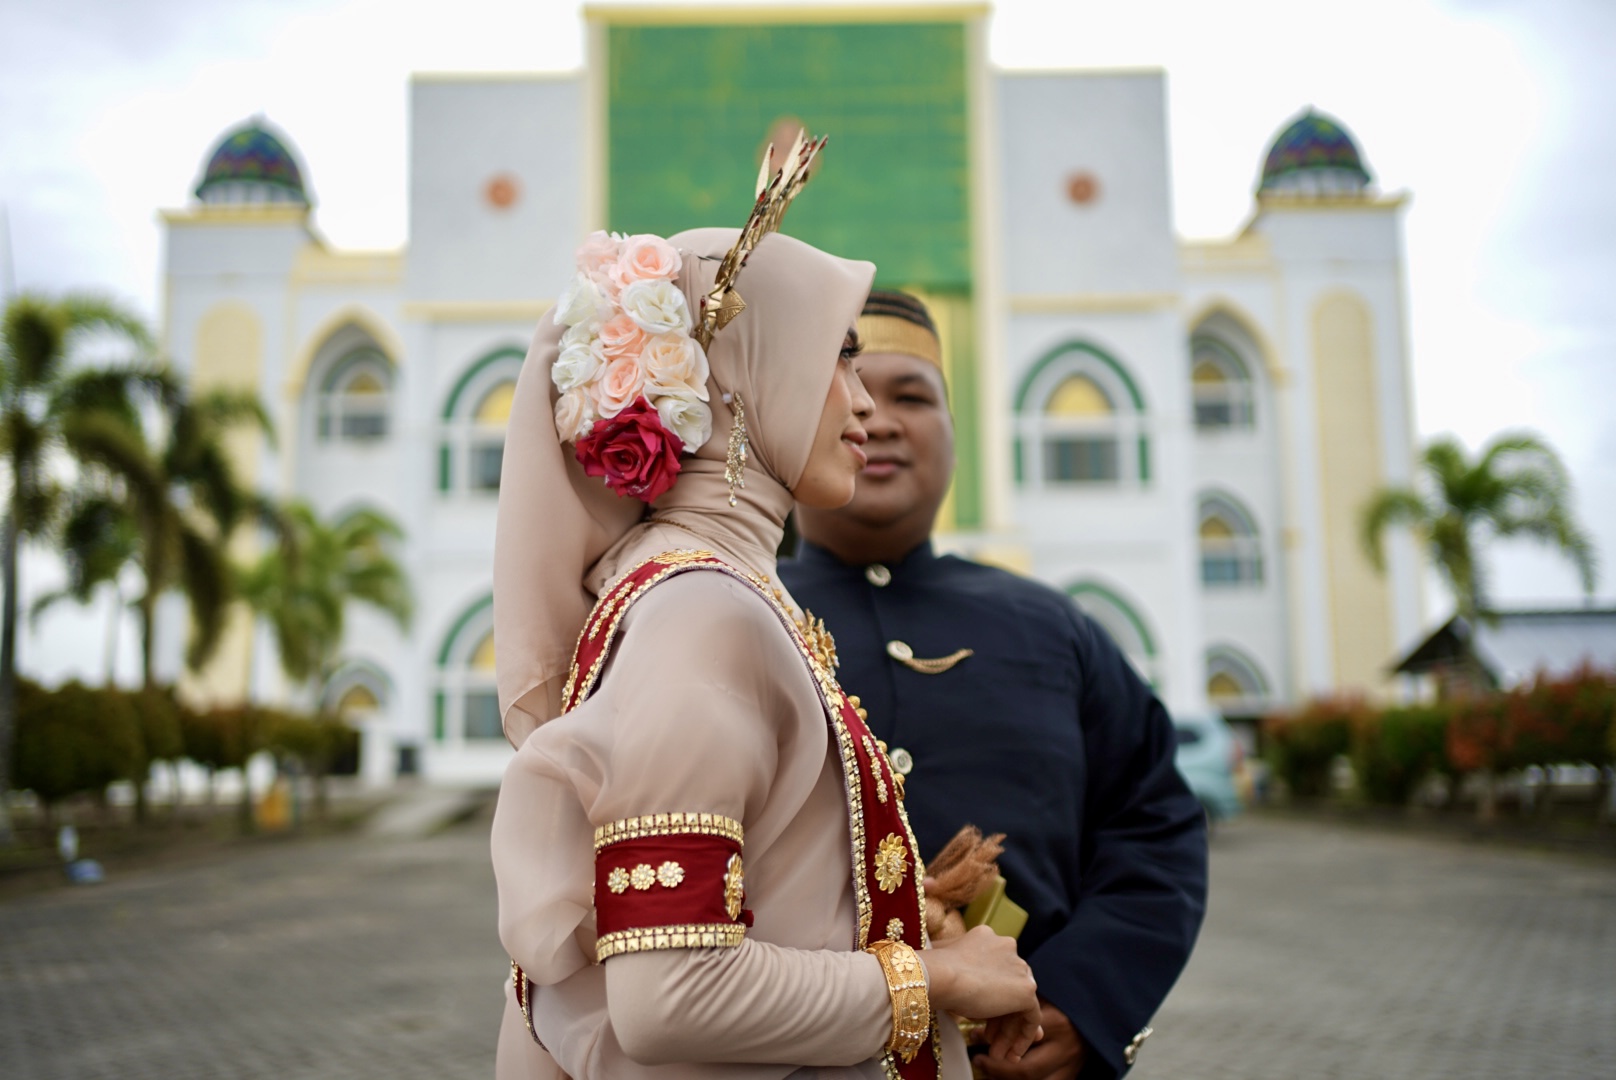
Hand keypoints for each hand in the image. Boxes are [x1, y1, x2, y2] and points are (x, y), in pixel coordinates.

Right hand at [920, 926, 1041, 1060]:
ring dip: (1008, 1032)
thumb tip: (957, 983)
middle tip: (989, 1041)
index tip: (979, 1023)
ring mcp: (1019, 968)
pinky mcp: (1026, 989)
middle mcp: (1007, 947)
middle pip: (1009, 989)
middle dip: (1001, 1018)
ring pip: (1019, 1004)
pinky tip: (1011, 1054)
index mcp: (987, 938)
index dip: (989, 1000)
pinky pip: (1031, 1017)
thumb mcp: (944, 968)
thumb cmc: (932, 970)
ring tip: (996, 1054)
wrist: (939, 975)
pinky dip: (1023, 1036)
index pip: (995, 972)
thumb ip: (957, 971)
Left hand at [977, 1001, 1085, 1079]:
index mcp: (1058, 1022)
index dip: (996, 1037)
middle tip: (978, 1060)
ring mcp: (1070, 1063)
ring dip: (1006, 1079)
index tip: (974, 1035)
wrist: (1099, 1007)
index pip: (1020, 1036)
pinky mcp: (1072, 1072)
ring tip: (987, 1072)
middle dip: (998, 1068)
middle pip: (1027, 1069)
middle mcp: (1065, 1047)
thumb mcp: (1045, 993)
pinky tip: (1005, 1078)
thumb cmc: (1065, 998)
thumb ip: (1021, 1004)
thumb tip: (983, 1013)